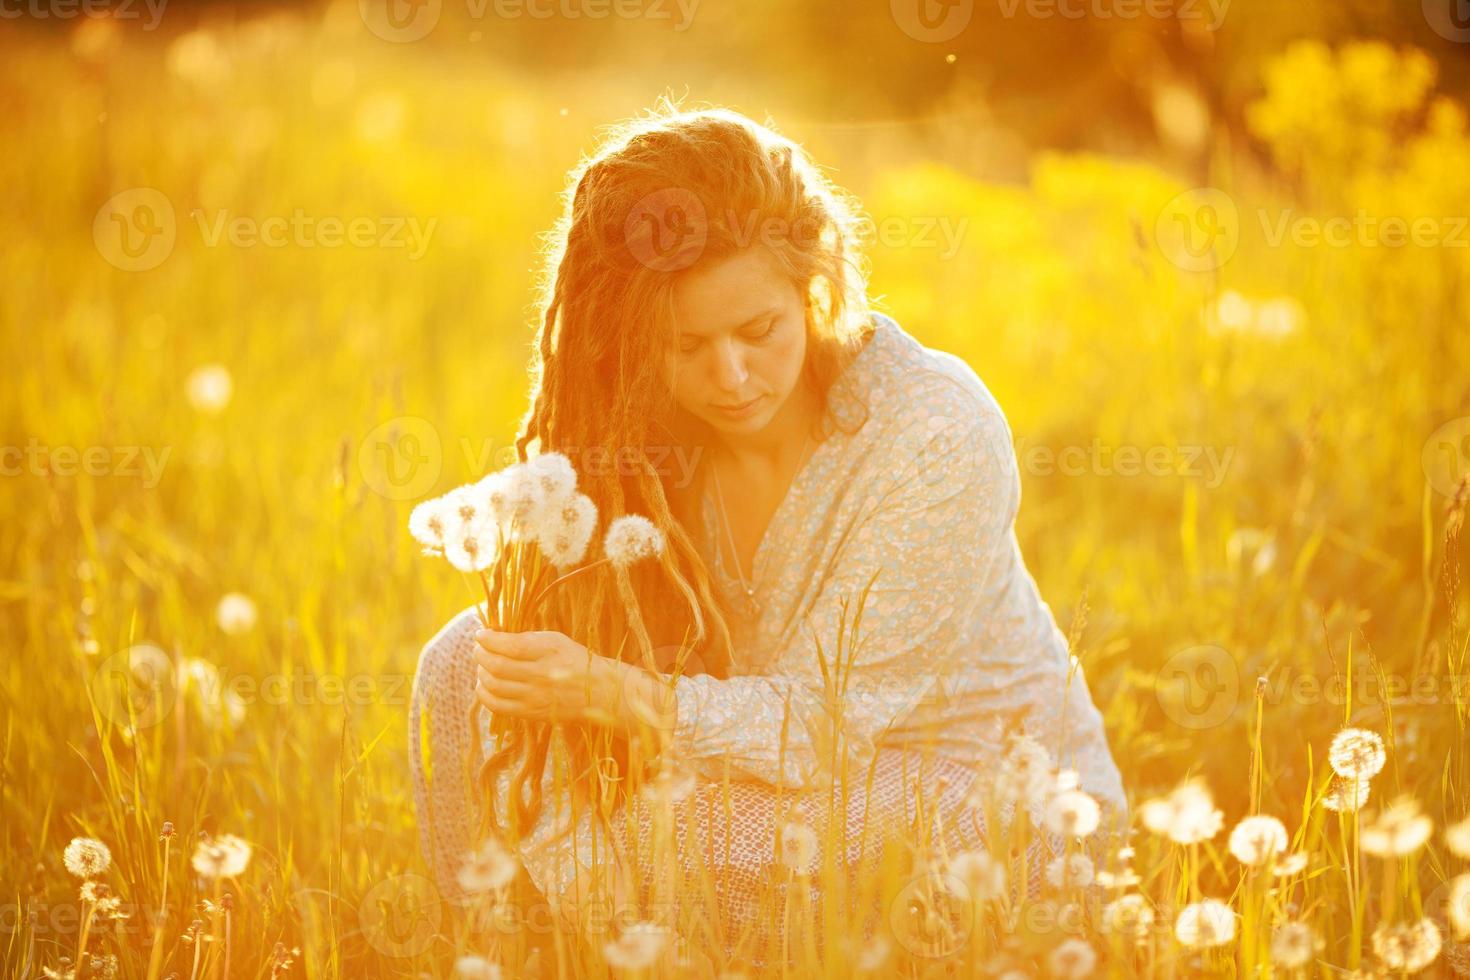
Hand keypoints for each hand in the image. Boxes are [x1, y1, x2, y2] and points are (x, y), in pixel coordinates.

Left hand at [473, 628, 600, 723]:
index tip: (481, 634)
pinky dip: (484, 695)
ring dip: (480, 672)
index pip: (511, 645)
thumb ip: (527, 638)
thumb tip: (493, 635)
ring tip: (482, 665)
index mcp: (549, 651)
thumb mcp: (556, 640)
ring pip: (494, 685)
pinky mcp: (531, 714)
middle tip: (478, 648)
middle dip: (480, 654)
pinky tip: (484, 685)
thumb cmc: (574, 660)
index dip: (489, 639)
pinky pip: (497, 706)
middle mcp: (542, 675)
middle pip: (497, 665)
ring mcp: (535, 697)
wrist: (599, 692)